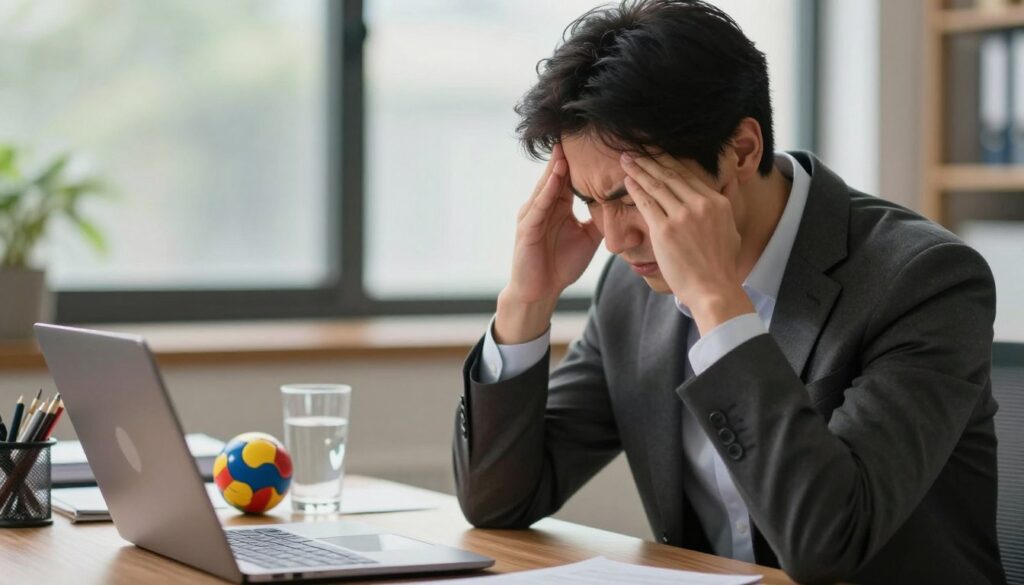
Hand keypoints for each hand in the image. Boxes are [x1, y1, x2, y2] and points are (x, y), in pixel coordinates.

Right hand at [496, 144, 602, 342]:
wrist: (540, 292)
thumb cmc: (560, 265)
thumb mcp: (588, 238)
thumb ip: (600, 220)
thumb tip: (623, 206)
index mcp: (557, 207)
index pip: (568, 178)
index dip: (579, 161)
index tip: (593, 141)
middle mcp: (543, 206)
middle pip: (556, 175)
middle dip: (565, 155)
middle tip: (575, 131)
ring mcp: (533, 215)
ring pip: (546, 186)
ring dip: (556, 167)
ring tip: (565, 147)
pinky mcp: (527, 228)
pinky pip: (539, 205)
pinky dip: (548, 190)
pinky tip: (556, 177)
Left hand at [620, 152, 753, 334]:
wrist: (714, 290)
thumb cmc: (721, 266)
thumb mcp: (733, 229)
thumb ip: (728, 203)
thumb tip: (729, 183)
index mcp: (717, 202)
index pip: (689, 175)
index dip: (669, 162)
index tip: (656, 154)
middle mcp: (701, 204)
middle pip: (671, 175)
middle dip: (650, 160)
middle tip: (635, 150)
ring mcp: (682, 216)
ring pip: (657, 185)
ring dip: (639, 170)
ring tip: (626, 160)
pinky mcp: (665, 230)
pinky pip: (647, 204)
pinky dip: (635, 190)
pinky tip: (627, 181)